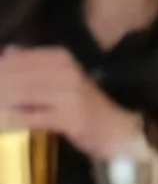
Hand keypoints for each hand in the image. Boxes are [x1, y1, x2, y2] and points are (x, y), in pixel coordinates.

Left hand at [0, 46, 146, 164]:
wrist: (119, 130)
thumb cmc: (87, 107)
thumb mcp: (62, 77)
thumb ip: (35, 65)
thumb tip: (6, 53)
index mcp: (59, 57)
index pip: (18, 57)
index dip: (0, 68)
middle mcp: (64, 70)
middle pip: (17, 75)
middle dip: (0, 85)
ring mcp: (68, 94)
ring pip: (23, 94)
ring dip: (3, 101)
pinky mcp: (70, 118)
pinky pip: (34, 117)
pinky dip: (16, 120)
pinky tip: (4, 122)